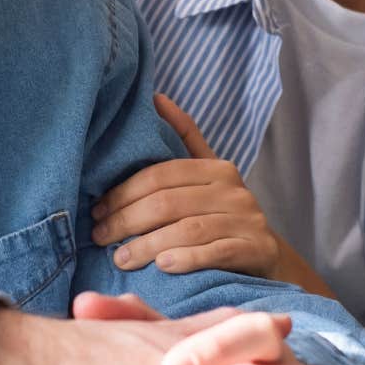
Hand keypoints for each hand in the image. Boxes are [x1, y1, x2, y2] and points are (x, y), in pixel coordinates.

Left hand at [92, 94, 287, 278]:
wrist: (266, 255)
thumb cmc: (222, 214)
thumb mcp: (205, 176)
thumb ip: (183, 138)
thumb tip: (156, 98)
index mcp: (216, 168)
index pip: (160, 175)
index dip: (123, 192)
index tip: (97, 210)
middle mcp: (234, 190)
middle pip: (169, 202)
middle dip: (127, 220)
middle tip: (100, 237)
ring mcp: (248, 219)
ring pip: (189, 229)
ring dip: (148, 245)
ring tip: (120, 258)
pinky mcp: (256, 248)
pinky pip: (216, 252)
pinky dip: (187, 258)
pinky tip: (162, 266)